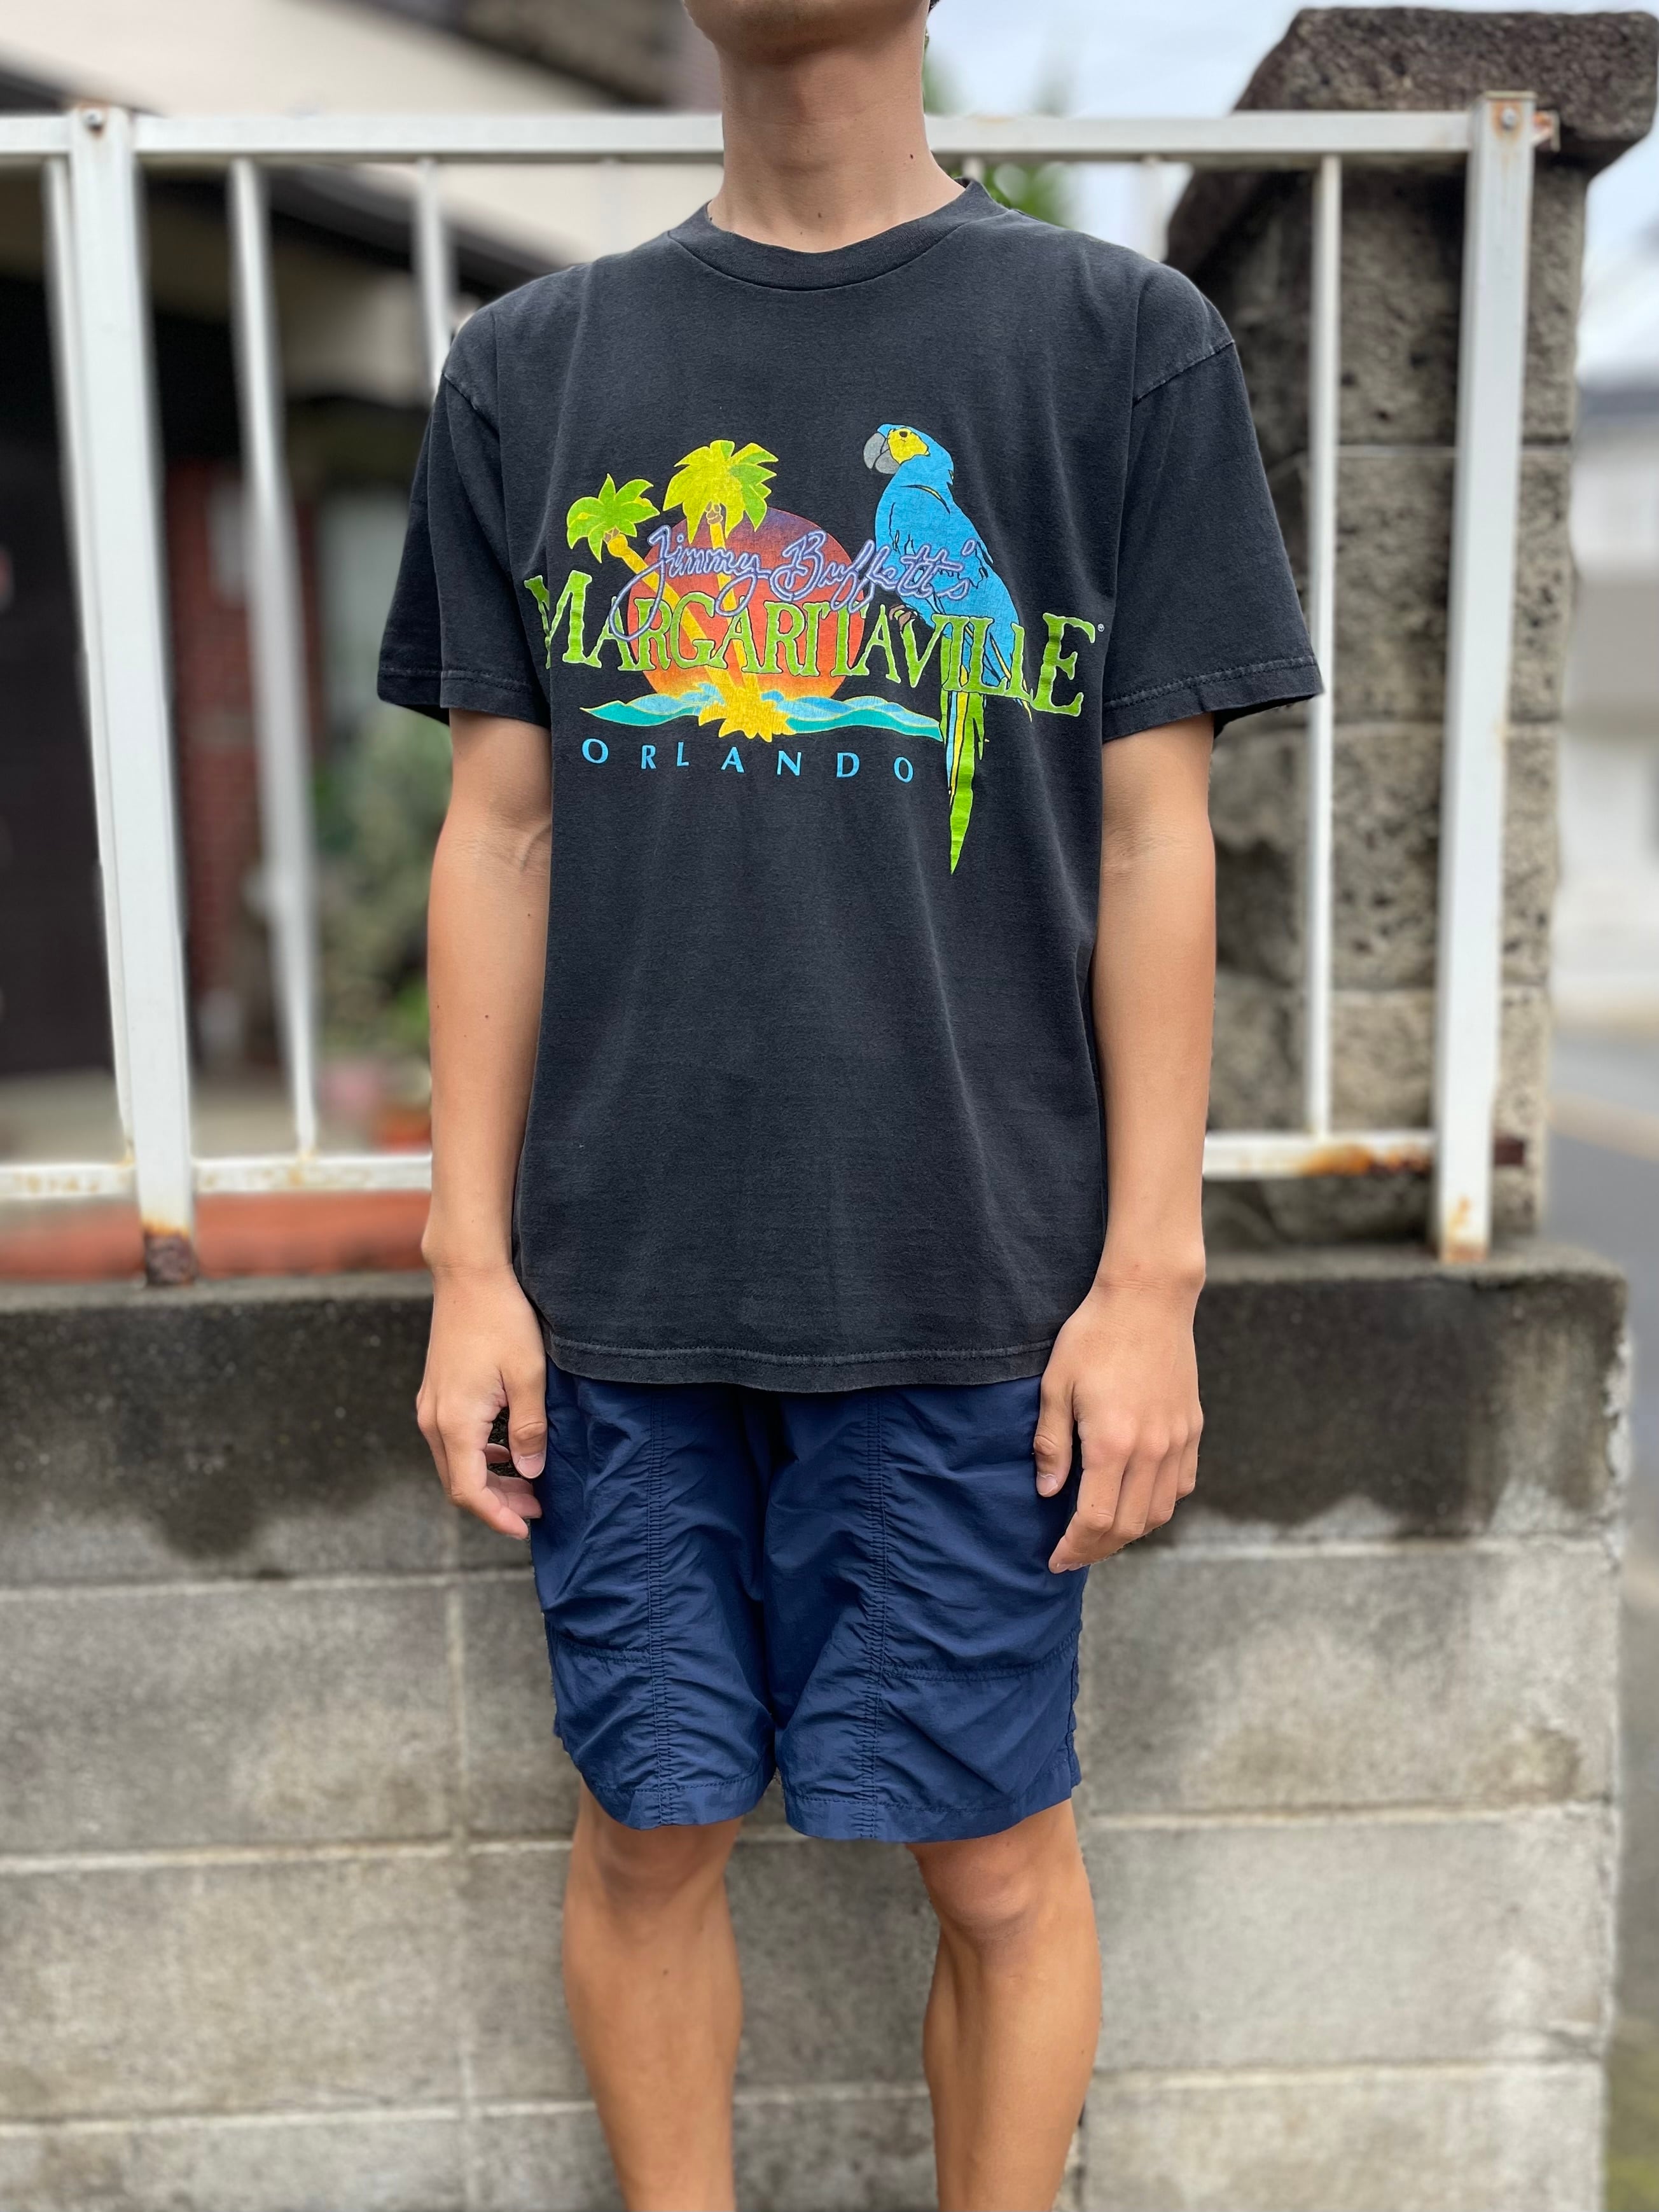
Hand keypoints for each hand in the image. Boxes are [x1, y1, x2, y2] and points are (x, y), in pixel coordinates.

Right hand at [415, 1263, 547, 1539]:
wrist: (469, 1275)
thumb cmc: (501, 1319)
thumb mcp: (528, 1376)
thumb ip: (529, 1430)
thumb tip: (529, 1473)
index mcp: (454, 1422)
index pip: (469, 1491)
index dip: (497, 1516)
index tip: (526, 1528)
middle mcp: (433, 1419)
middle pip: (459, 1482)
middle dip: (497, 1503)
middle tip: (537, 1509)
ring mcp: (432, 1405)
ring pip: (455, 1462)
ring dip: (489, 1480)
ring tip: (529, 1484)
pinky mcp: (438, 1393)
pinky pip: (453, 1440)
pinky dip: (480, 1456)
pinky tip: (510, 1451)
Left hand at [1035, 1278, 1201, 1571]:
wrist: (1148, 1297)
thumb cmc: (1095, 1335)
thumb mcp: (1056, 1384)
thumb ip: (1052, 1443)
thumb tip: (1048, 1491)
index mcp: (1113, 1443)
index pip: (1096, 1520)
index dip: (1075, 1547)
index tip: (1055, 1559)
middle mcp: (1152, 1449)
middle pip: (1130, 1525)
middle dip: (1098, 1549)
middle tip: (1072, 1553)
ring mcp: (1178, 1440)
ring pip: (1160, 1511)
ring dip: (1130, 1532)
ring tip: (1101, 1533)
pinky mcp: (1193, 1427)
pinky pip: (1181, 1484)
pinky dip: (1159, 1504)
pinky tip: (1137, 1500)